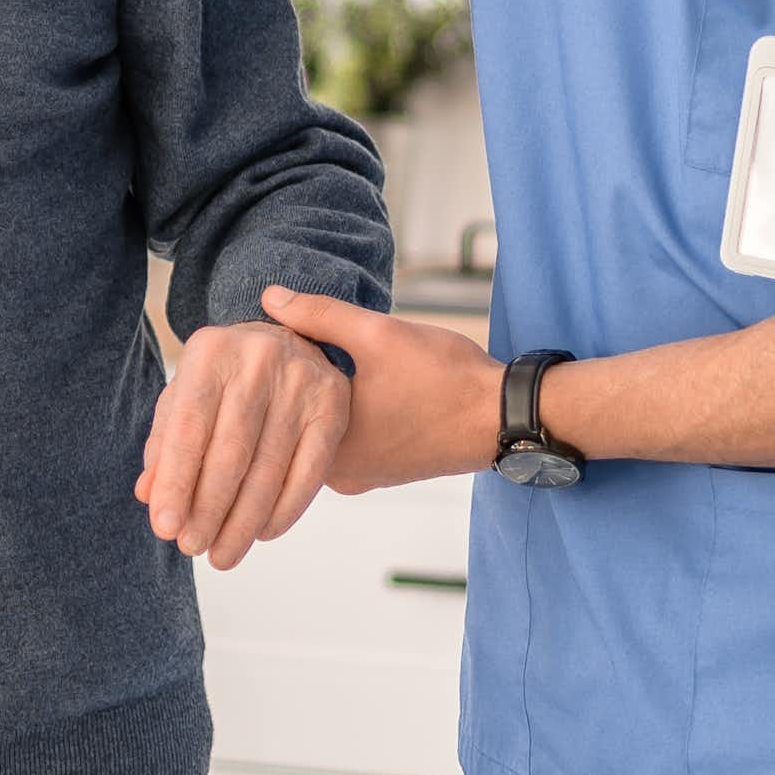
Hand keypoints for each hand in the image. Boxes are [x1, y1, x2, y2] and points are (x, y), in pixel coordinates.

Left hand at [134, 319, 349, 568]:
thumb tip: (148, 495)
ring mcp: (301, 381)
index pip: (187, 427)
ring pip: (268, 469)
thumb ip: (165, 443)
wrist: (282, 340)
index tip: (164, 528)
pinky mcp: (333, 405)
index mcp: (210, 351)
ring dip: (243, 522)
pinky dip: (283, 511)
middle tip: (192, 548)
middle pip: (230, 452)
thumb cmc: (223, 379)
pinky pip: (308, 472)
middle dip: (208, 509)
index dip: (174, 482)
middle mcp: (258, 359)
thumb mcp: (186, 395)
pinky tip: (261, 533)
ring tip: (222, 554)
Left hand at [259, 288, 502, 490]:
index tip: (280, 335)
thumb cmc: (444, 376)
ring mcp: (361, 477)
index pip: (277, 403)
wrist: (505, 416)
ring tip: (327, 356)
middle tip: (301, 341)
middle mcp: (339, 475)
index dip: (278, 363)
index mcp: (329, 447)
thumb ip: (319, 315)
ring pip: (320, 428)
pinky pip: (345, 440)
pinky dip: (343, 412)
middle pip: (296, 418)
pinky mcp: (381, 473)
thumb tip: (270, 297)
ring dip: (322, 396)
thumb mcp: (376, 334)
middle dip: (298, 380)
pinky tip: (353, 382)